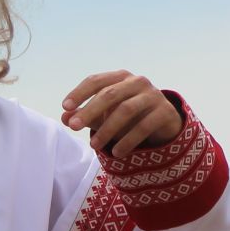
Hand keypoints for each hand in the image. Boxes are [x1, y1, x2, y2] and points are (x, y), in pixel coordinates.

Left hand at [63, 71, 181, 157]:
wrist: (165, 122)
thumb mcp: (107, 115)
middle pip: (109, 94)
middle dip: (89, 110)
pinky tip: (116, 152)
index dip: (79, 92)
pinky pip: (144, 126)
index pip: (96, 80)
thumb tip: (64, 118)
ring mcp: (153, 95)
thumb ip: (87, 115)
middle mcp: (137, 82)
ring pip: (126, 110)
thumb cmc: (130, 115)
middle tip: (73, 126)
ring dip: (107, 129)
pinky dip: (128, 140)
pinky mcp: (165, 112)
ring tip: (94, 145)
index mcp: (120, 77)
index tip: (65, 107)